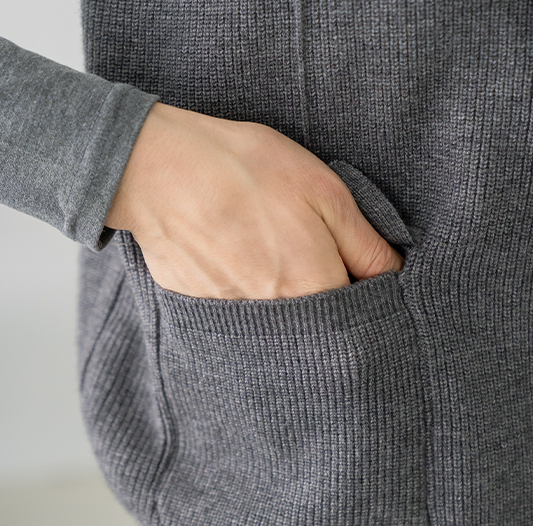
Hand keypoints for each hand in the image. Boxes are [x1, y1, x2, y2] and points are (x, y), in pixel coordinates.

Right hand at [105, 102, 402, 298]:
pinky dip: (243, 292)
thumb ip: (366, 244)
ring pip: (277, 320)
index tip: (349, 267)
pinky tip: (232, 257)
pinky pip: (238, 314)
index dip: (360, 290)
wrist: (160, 172)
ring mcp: (235, 319)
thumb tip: (394, 275)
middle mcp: (278, 318)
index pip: (359, 315)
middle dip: (318, 293)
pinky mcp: (203, 311)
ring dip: (279, 294)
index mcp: (315, 290)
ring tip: (262, 248)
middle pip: (316, 324)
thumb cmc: (246, 172)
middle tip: (299, 250)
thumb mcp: (326, 192)